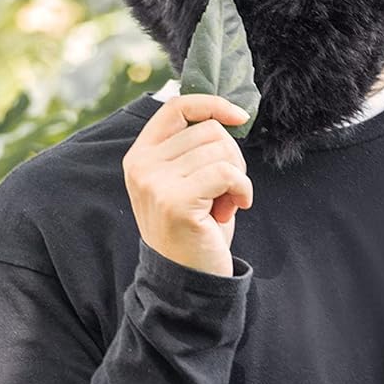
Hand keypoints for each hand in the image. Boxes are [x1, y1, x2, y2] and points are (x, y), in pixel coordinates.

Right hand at [122, 93, 252, 276]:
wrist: (187, 279)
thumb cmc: (195, 227)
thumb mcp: (186, 179)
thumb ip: (193, 148)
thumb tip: (225, 114)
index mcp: (141, 155)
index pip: (176, 107)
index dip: (211, 104)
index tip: (238, 117)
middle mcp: (141, 166)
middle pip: (208, 130)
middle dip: (232, 156)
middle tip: (227, 189)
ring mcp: (155, 183)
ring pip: (221, 151)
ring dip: (237, 177)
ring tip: (226, 203)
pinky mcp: (176, 201)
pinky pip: (227, 174)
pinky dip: (243, 189)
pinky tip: (235, 209)